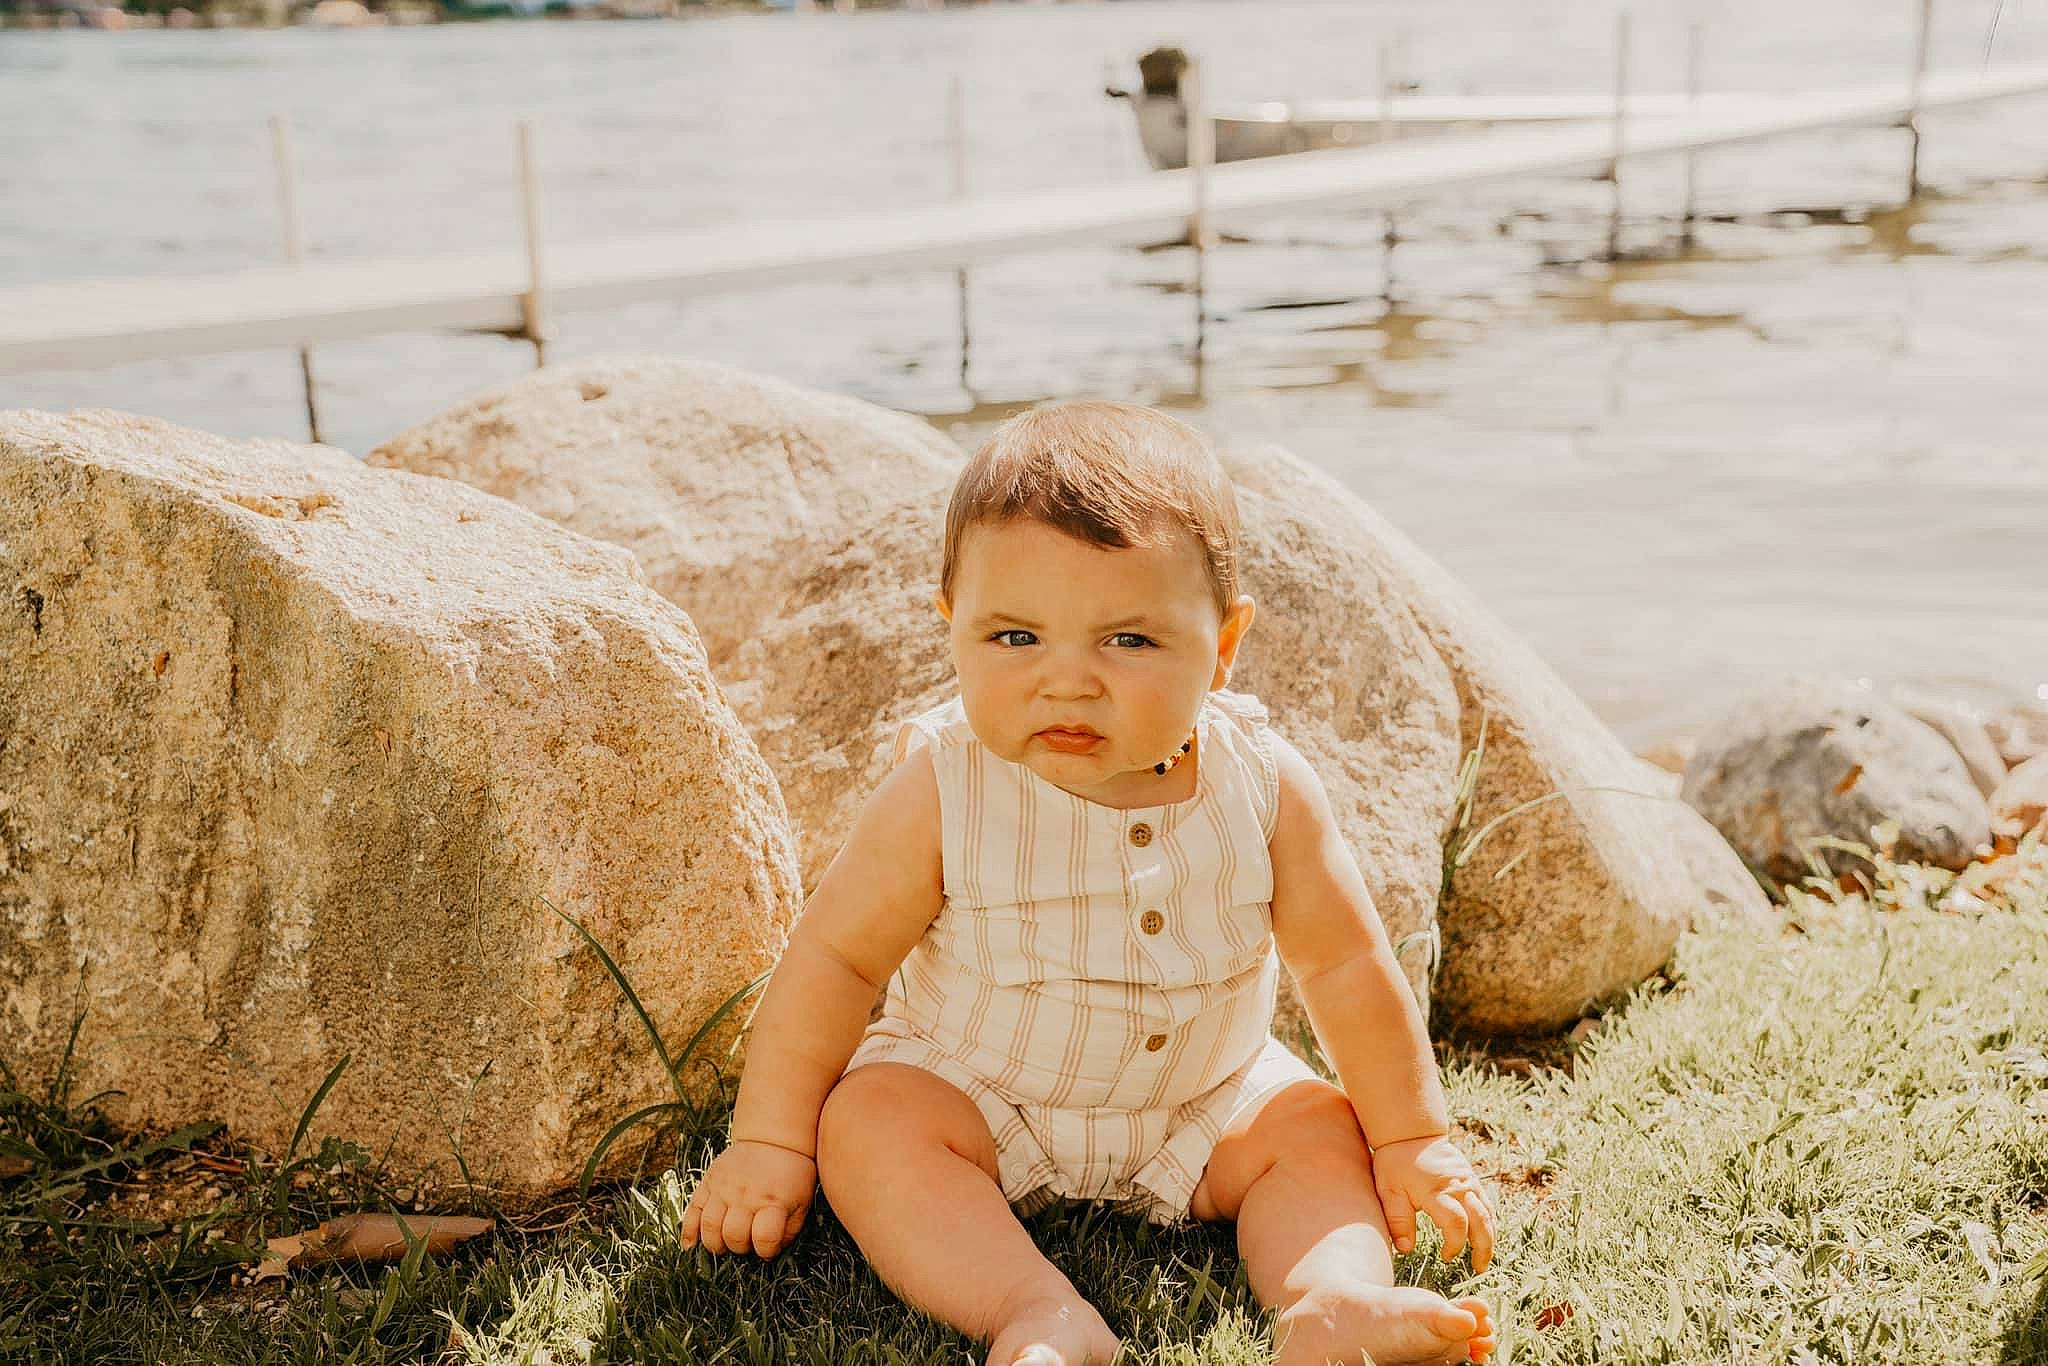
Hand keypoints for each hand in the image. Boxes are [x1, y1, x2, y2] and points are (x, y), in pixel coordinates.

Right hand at [678, 1139, 816, 1258]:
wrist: (771, 1138)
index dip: (766, 1252)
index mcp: (773, 1201)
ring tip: (722, 1246)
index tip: (767, 1251)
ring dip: (714, 1244)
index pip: (764, 1239)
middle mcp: (745, 1196)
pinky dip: (688, 1231)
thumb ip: (789, 1230)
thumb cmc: (790, 1173)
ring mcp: (723, 1189)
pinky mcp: (708, 1183)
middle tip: (744, 1245)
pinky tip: (690, 1245)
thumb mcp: (801, 1201)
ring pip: (709, 1227)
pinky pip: (692, 1211)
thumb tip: (772, 1251)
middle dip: (739, 1248)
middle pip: (733, 1235)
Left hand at [1370, 1134, 1494, 1272]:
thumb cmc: (1396, 1164)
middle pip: (1482, 1221)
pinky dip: (1489, 1222)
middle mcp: (1459, 1187)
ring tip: (1483, 1259)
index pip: (1456, 1224)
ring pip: (1489, 1214)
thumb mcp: (1389, 1191)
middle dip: (1483, 1248)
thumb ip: (1398, 1221)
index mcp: (1438, 1191)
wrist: (1410, 1133)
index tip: (1446, 1258)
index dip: (1455, 1245)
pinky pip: (1487, 1204)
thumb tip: (1406, 1250)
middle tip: (1478, 1269)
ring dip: (1490, 1238)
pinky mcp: (1472, 1179)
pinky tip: (1485, 1236)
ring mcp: (1469, 1182)